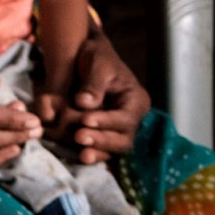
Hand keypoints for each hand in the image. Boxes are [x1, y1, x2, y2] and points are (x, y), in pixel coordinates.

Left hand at [44, 30, 149, 163]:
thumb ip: (93, 84)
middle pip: (124, 139)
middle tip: (79, 137)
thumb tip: (84, 103)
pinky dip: (92, 153)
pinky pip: (102, 150)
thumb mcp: (98, 64)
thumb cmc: (96, 57)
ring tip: (81, 153)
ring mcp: (118, 129)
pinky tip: (78, 156)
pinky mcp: (105, 134)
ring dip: (98, 151)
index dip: (106, 121)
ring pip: (114, 149)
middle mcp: (131, 118)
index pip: (126, 118)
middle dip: (102, 140)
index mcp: (136, 101)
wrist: (87, 58)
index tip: (84, 119)